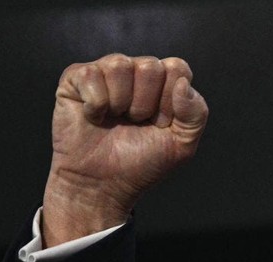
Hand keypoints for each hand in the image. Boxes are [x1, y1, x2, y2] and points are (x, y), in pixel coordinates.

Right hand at [41, 53, 208, 246]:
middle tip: (135, 123)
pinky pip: (91, 76)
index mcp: (163, 83)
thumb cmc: (141, 163)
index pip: (177, 68)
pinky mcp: (76, 79)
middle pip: (150, 66)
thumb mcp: (182, 144)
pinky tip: (94, 118)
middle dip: (145, 104)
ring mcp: (105, 72)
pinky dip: (95, 105)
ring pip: (120, 65)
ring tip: (115, 120)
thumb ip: (196, 113)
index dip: (170, 101)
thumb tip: (182, 83)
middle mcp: (135, 72)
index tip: (161, 124)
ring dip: (120, 103)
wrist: (103, 184)